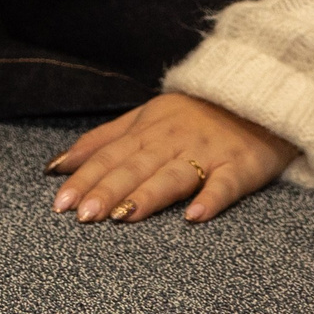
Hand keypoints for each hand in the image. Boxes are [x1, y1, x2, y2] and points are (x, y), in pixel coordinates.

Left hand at [47, 93, 297, 223]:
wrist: (258, 96)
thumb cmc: (194, 114)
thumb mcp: (144, 118)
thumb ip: (102, 141)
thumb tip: (55, 166)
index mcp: (147, 130)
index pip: (109, 156)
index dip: (84, 178)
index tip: (60, 203)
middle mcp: (172, 141)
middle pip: (135, 167)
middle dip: (107, 190)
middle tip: (83, 215)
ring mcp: (207, 154)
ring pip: (173, 176)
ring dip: (148, 196)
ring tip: (123, 217)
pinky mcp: (240, 166)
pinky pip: (226, 184)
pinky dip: (211, 199)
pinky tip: (194, 216)